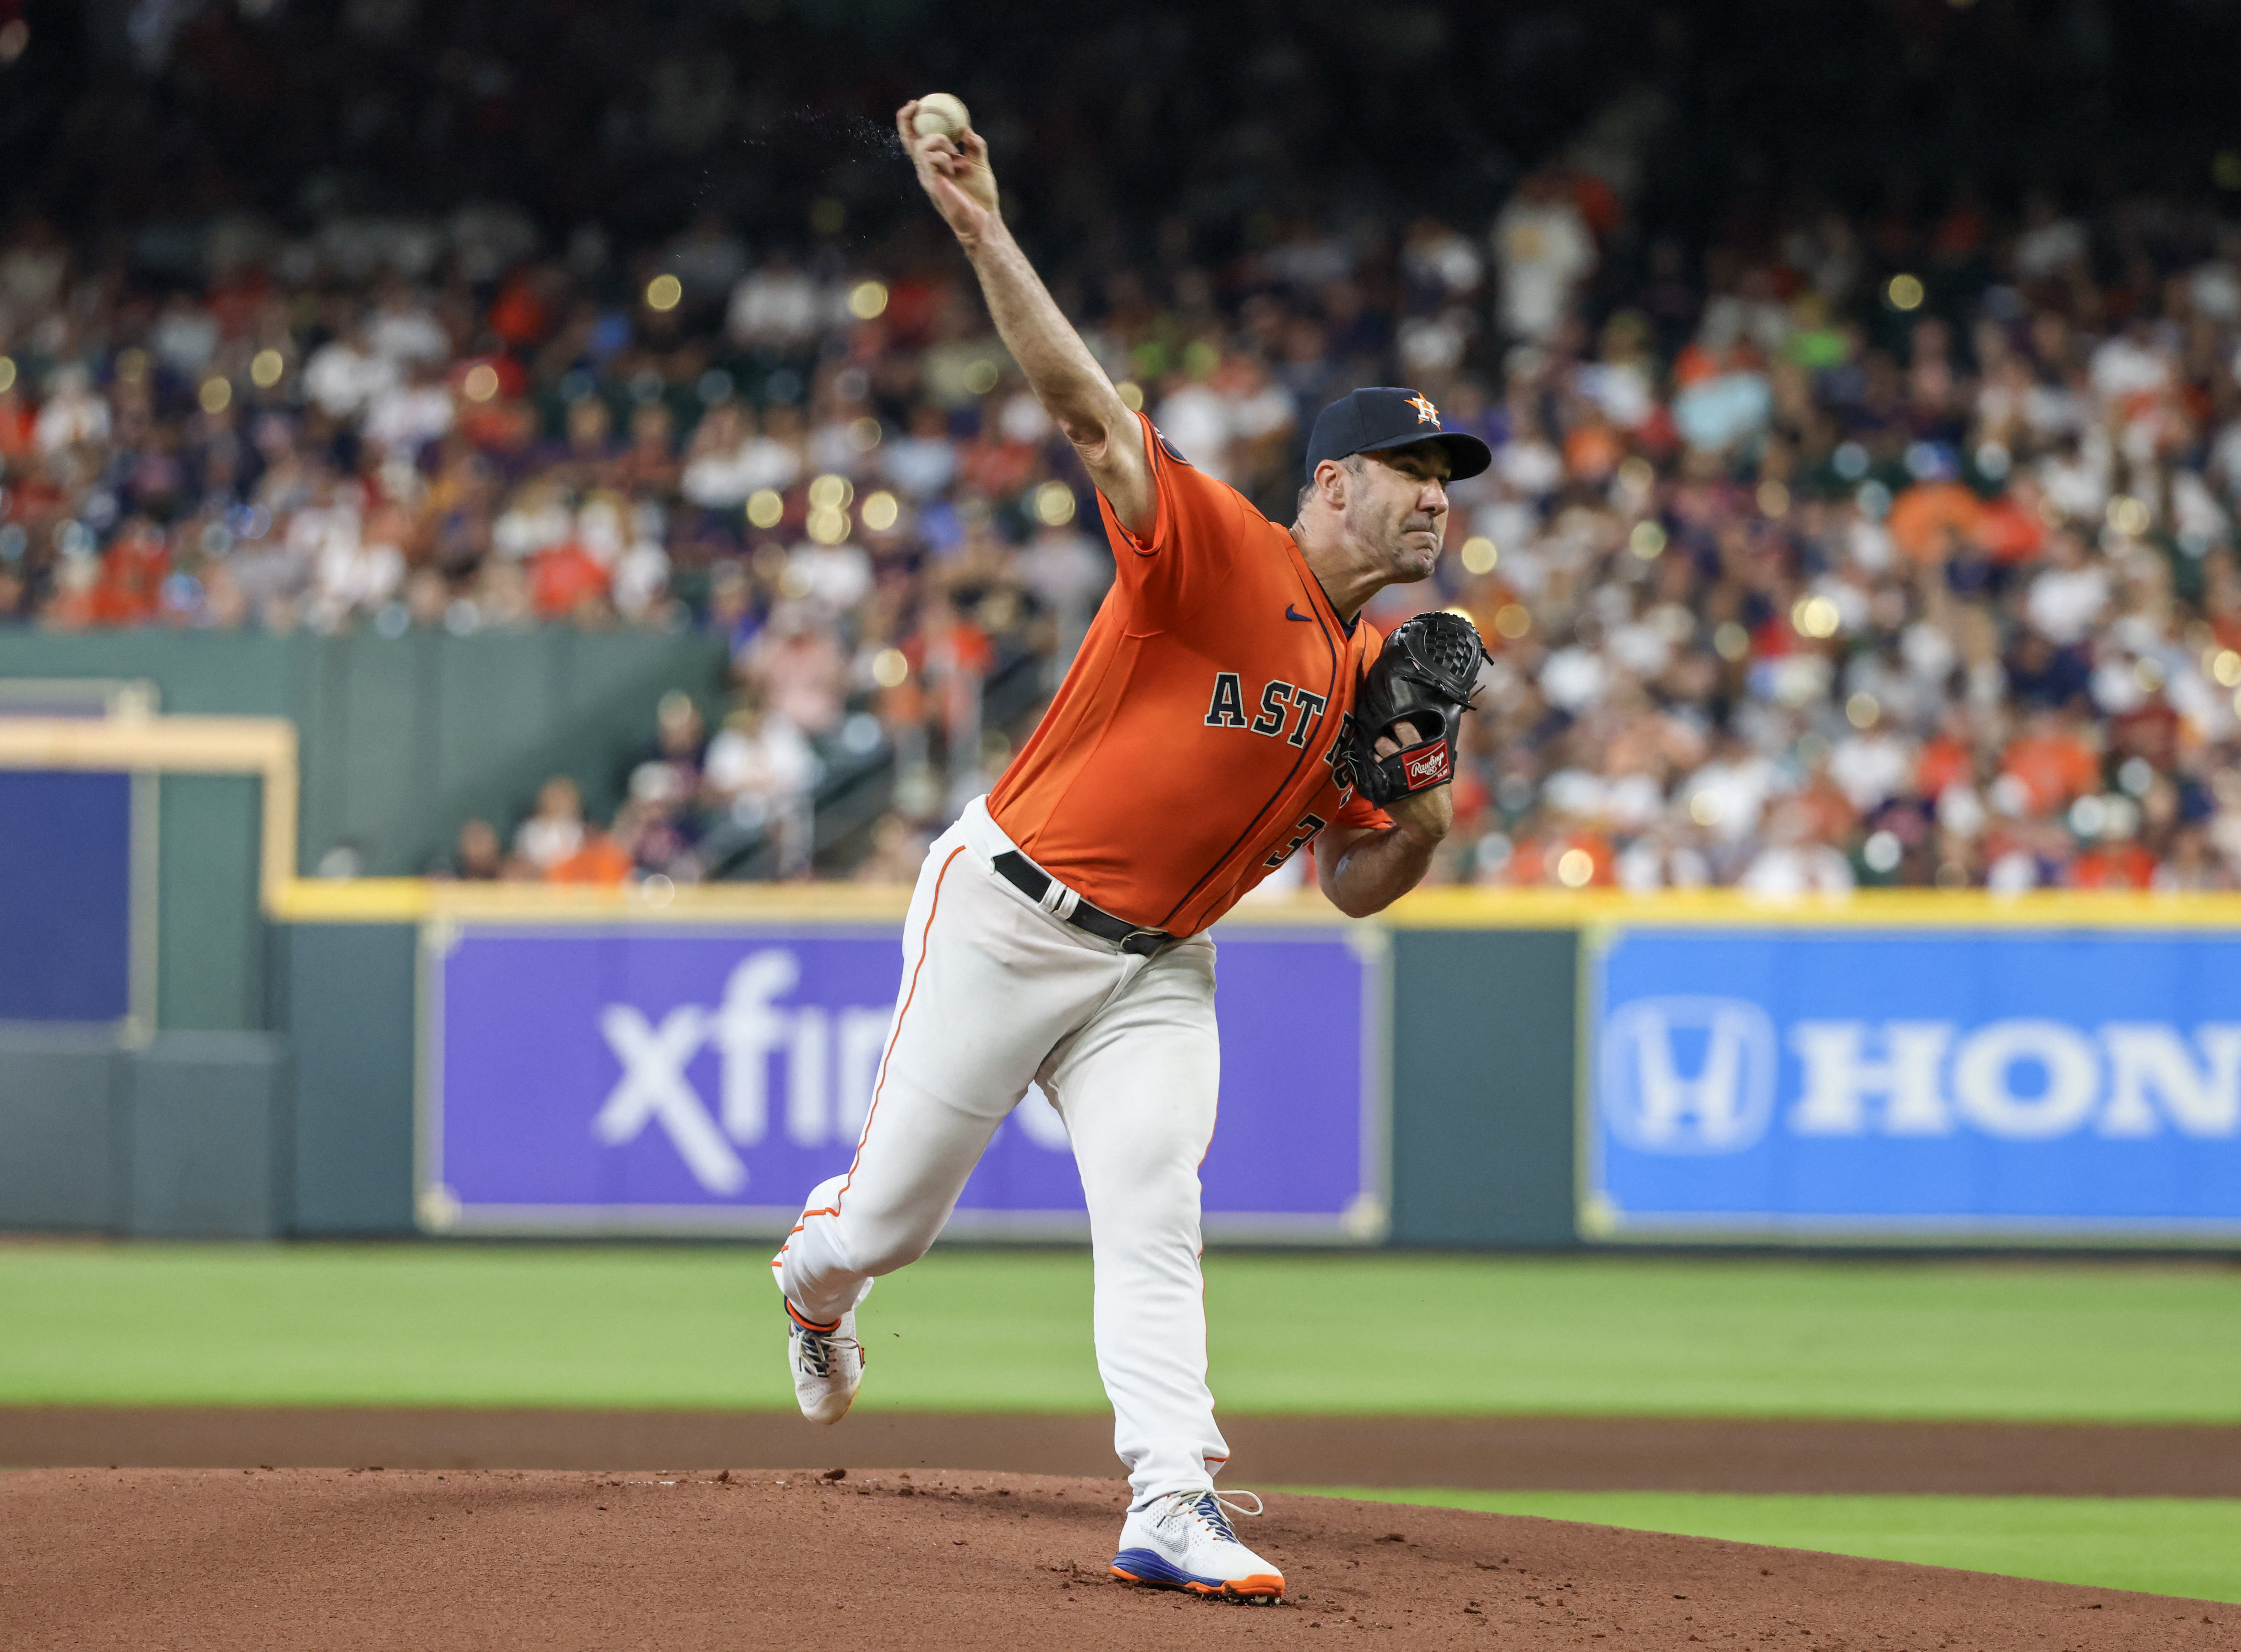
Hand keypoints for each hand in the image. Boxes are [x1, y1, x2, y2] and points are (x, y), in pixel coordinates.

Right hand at [897, 102, 999, 248]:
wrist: (984, 220)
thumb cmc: (981, 196)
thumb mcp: (980, 164)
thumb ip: (974, 145)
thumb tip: (966, 129)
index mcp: (935, 163)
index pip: (917, 139)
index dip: (912, 120)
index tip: (918, 103)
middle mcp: (926, 169)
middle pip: (908, 140)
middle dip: (906, 119)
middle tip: (915, 104)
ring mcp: (927, 177)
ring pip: (921, 146)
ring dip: (939, 141)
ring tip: (954, 153)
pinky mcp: (931, 184)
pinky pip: (930, 159)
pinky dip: (944, 157)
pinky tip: (954, 168)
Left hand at [1372, 718, 1453, 843]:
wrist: (1430, 822)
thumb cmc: (1437, 795)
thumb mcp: (1441, 771)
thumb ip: (1431, 754)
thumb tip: (1427, 738)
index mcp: (1422, 752)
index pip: (1405, 728)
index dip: (1397, 724)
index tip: (1393, 723)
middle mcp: (1404, 760)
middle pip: (1383, 741)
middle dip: (1380, 739)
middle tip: (1381, 742)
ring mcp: (1391, 774)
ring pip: (1374, 755)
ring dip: (1374, 754)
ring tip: (1378, 757)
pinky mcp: (1382, 788)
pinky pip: (1369, 772)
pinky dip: (1370, 769)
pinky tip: (1372, 770)